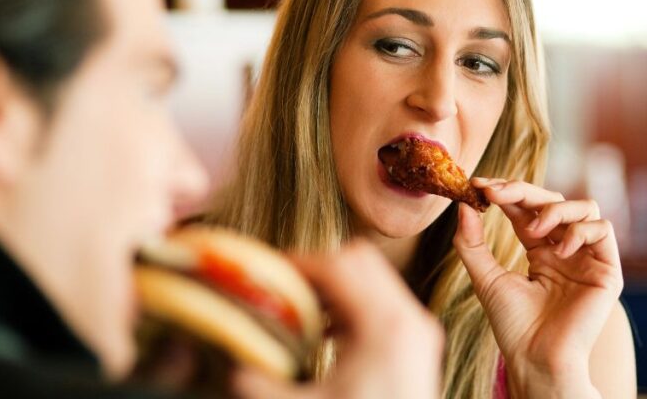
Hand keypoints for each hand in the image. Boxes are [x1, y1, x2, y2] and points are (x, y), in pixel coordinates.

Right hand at [232, 241, 443, 398]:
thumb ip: (260, 386)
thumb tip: (228, 365)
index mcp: (385, 328)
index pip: (338, 266)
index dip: (296, 264)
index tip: (265, 274)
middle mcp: (409, 321)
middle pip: (359, 260)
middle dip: (314, 268)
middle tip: (280, 289)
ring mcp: (418, 332)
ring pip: (372, 278)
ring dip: (332, 286)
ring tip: (297, 311)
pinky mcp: (417, 346)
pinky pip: (382, 302)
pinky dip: (350, 305)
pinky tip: (324, 334)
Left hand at [454, 179, 622, 398]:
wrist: (537, 358)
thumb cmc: (512, 325)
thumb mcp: (485, 278)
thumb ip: (472, 243)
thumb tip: (462, 206)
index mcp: (538, 250)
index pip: (525, 209)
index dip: (505, 192)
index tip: (479, 185)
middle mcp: (564, 249)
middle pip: (552, 201)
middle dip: (523, 191)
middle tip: (496, 193)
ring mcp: (586, 258)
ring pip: (582, 207)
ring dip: (555, 209)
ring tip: (534, 230)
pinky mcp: (607, 270)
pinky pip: (603, 230)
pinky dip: (580, 231)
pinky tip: (558, 250)